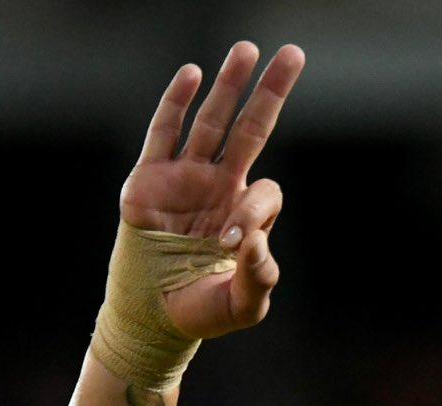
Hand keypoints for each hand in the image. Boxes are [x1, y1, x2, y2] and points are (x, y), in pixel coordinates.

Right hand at [119, 42, 304, 338]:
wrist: (153, 318)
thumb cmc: (202, 311)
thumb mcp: (242, 306)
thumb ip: (259, 279)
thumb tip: (255, 241)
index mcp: (248, 214)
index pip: (265, 192)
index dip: (254, 212)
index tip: (230, 244)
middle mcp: (220, 187)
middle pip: (251, 130)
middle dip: (271, 93)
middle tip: (293, 54)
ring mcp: (185, 179)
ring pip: (211, 122)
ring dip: (229, 86)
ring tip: (247, 49)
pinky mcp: (148, 180)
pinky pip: (164, 133)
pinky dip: (176, 103)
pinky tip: (192, 73)